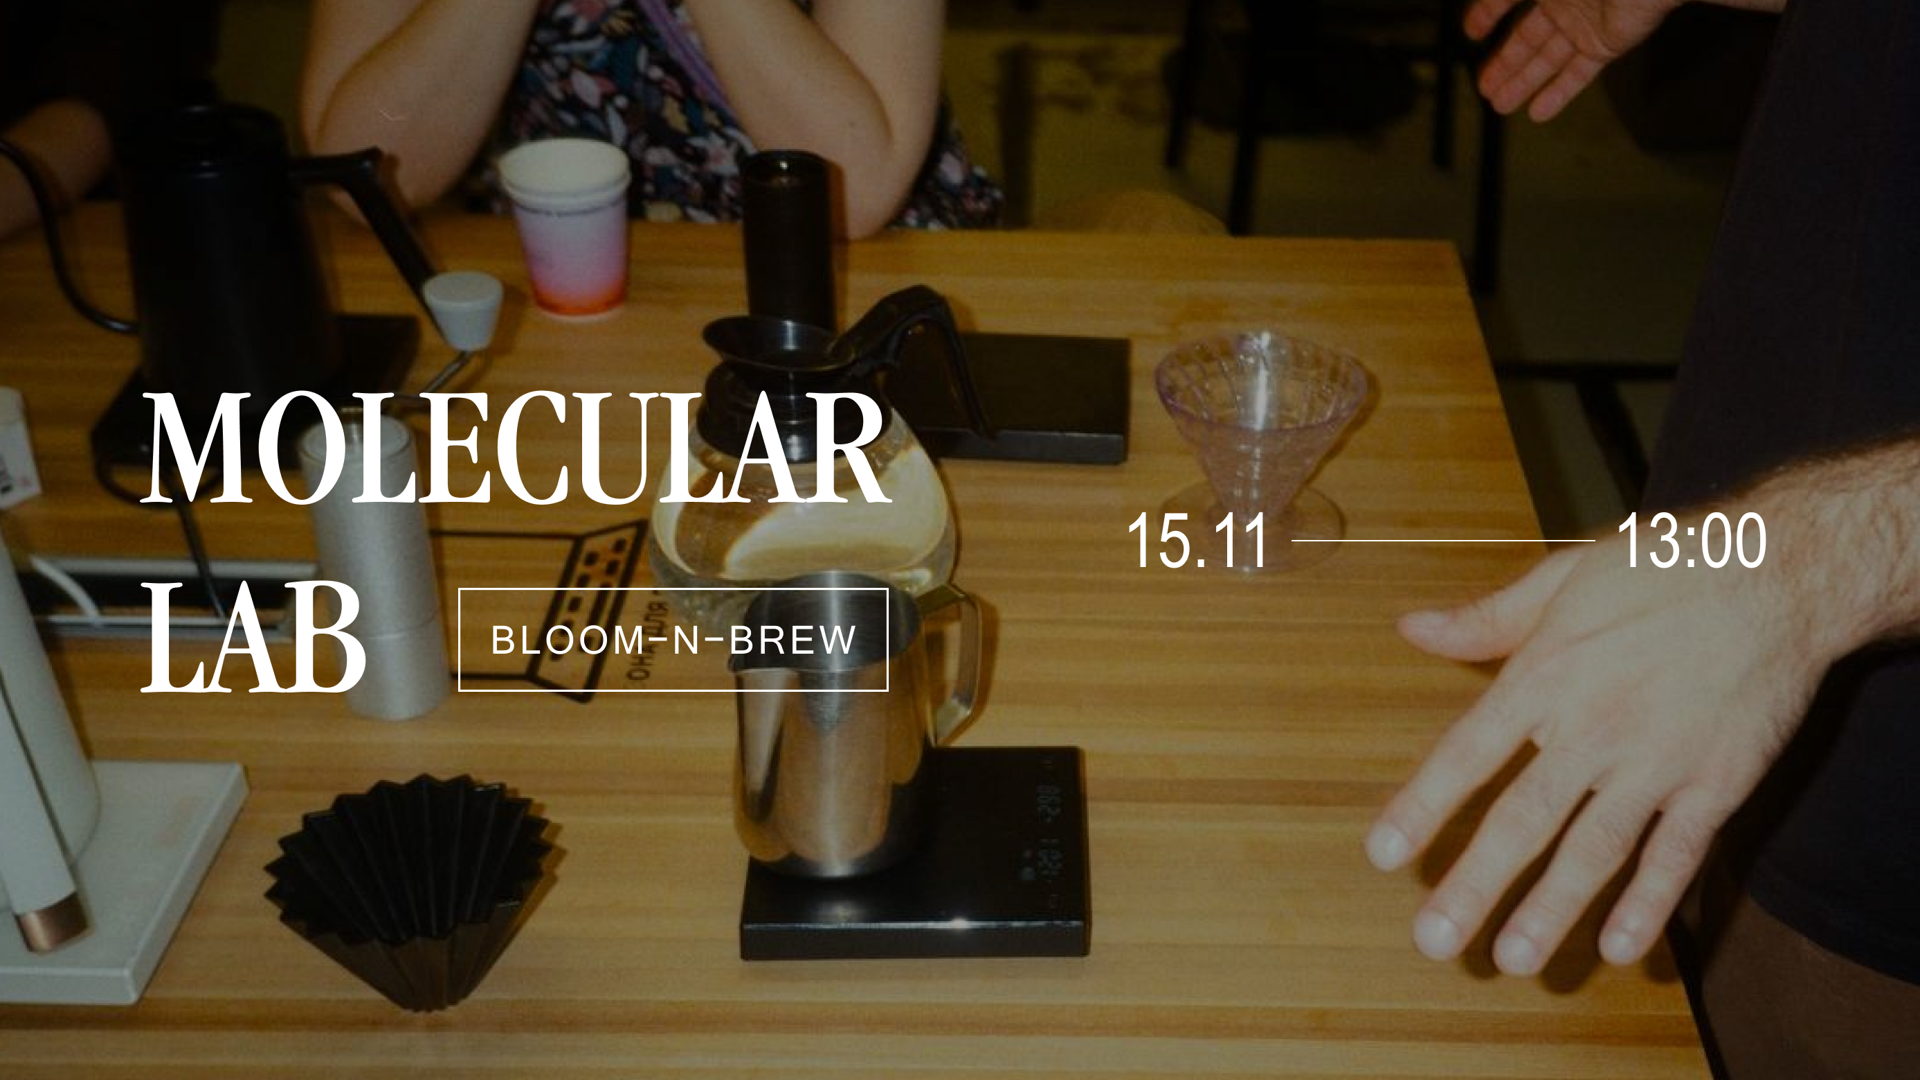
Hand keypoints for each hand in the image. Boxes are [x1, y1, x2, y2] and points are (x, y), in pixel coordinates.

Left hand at [1366, 516, 1837, 975]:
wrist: (1780, 573)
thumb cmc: (1664, 566)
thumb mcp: (1564, 576)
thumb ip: (1487, 618)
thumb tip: (1412, 628)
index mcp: (1546, 674)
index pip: (1468, 753)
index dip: (1423, 806)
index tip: (1384, 855)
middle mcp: (1593, 727)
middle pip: (1524, 819)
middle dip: (1477, 884)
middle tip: (1435, 940)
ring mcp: (1656, 763)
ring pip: (1595, 850)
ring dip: (1553, 909)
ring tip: (1516, 959)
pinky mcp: (1715, 784)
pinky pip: (1677, 854)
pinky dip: (1650, 903)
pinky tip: (1621, 946)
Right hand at [1465, 0, 1678, 119]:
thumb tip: (1481, 4)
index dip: (1489, 13)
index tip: (1471, 33)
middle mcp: (1564, 1)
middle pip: (1527, 37)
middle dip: (1504, 63)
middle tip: (1482, 88)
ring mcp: (1585, 25)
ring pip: (1547, 59)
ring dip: (1523, 83)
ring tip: (1500, 105)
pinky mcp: (1606, 44)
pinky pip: (1578, 72)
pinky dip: (1559, 94)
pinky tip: (1538, 114)